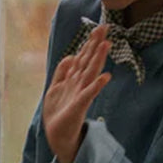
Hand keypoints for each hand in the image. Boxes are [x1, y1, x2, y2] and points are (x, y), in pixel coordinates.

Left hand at [43, 23, 110, 162]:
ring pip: (90, 72)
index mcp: (73, 79)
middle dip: (96, 44)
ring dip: (98, 59)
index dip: (89, 43)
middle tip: (105, 27)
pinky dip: (96, 86)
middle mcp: (79, 84)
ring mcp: (80, 94)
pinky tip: (105, 77)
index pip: (83, 57)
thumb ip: (62, 72)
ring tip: (107, 45)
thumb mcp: (55, 88)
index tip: (97, 28)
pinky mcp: (79, 106)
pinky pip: (89, 94)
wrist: (57, 135)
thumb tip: (70, 56)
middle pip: (89, 60)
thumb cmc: (58, 113)